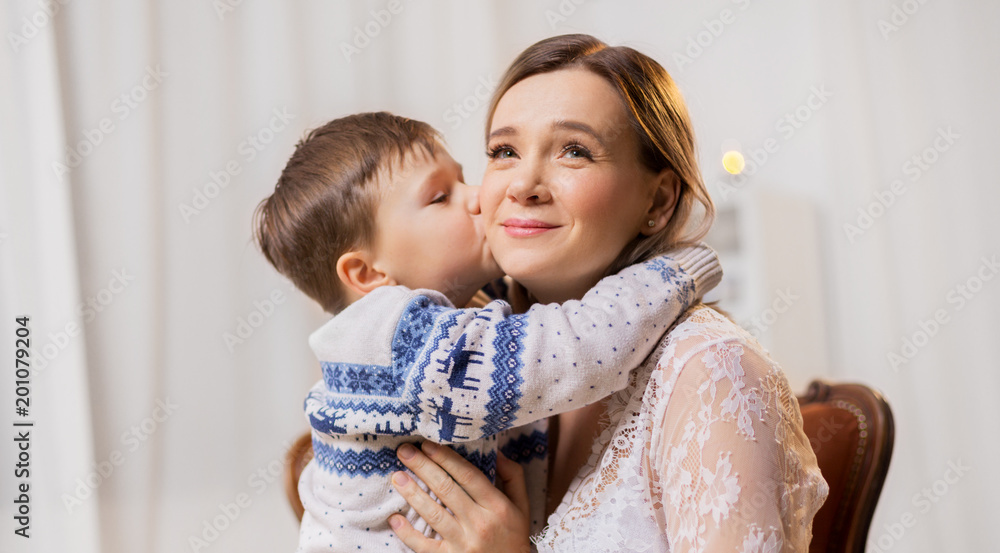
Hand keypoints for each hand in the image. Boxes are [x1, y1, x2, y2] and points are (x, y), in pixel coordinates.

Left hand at [388, 442, 530, 552]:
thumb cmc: (513, 537)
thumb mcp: (522, 506)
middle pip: (447, 489)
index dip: (446, 458)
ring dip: (412, 493)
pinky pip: (425, 546)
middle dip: (423, 467)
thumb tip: (497, 452)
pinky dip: (408, 533)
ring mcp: (464, 544)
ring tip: (397, 476)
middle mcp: (480, 523)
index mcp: (496, 506)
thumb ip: (513, 476)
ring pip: (434, 514)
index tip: (428, 444)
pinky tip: (395, 518)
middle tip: (405, 451)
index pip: (468, 476)